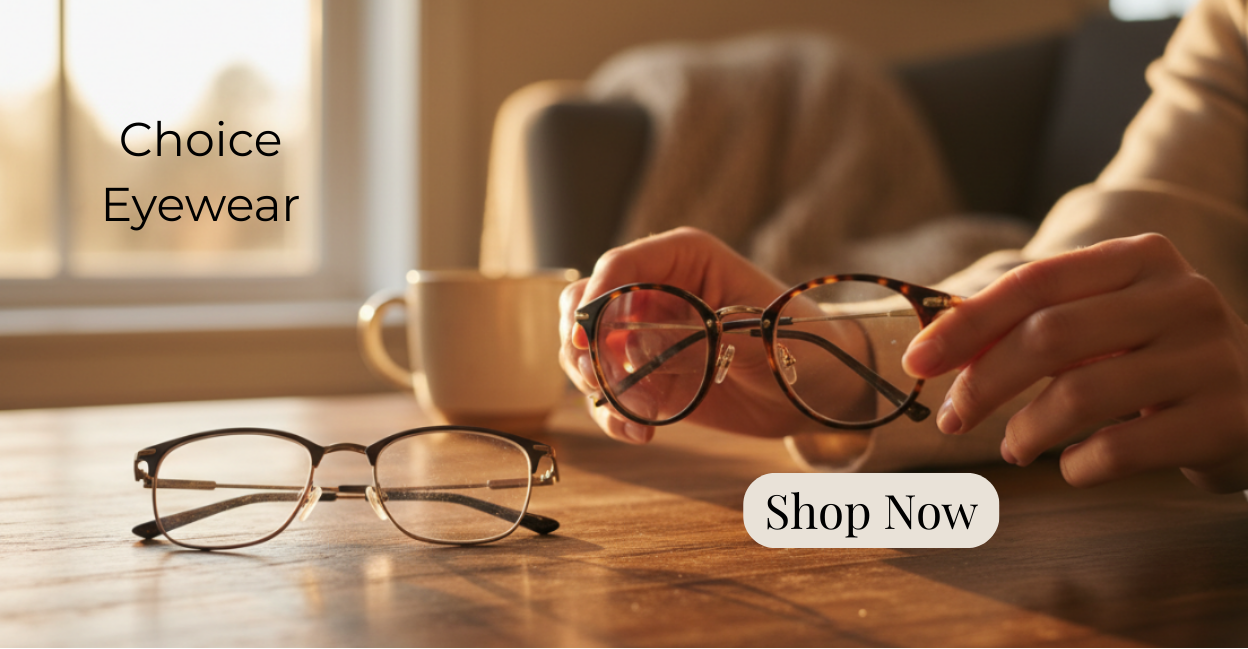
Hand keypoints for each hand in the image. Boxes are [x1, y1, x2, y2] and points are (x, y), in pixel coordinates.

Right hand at [560, 227, 811, 443]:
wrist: (819, 391)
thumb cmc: (801, 344)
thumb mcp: (753, 337)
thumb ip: (693, 341)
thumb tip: (630, 353)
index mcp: (683, 259)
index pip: (620, 265)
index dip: (594, 297)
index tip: (581, 335)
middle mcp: (654, 291)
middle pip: (585, 304)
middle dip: (584, 345)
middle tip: (600, 382)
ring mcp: (645, 335)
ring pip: (587, 350)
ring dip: (598, 386)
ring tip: (636, 416)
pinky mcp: (647, 377)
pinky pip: (608, 392)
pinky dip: (612, 414)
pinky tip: (640, 433)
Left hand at [903, 233, 1247, 491]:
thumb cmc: (1155, 359)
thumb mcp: (1104, 322)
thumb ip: (1030, 323)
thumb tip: (935, 344)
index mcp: (1140, 258)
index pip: (1033, 283)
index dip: (966, 324)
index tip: (916, 362)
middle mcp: (1182, 296)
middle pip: (1049, 337)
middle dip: (983, 383)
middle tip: (951, 419)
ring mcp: (1210, 357)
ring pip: (1080, 395)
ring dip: (1025, 431)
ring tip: (1013, 447)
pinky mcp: (1226, 419)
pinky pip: (1121, 449)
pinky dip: (1077, 464)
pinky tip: (1071, 465)